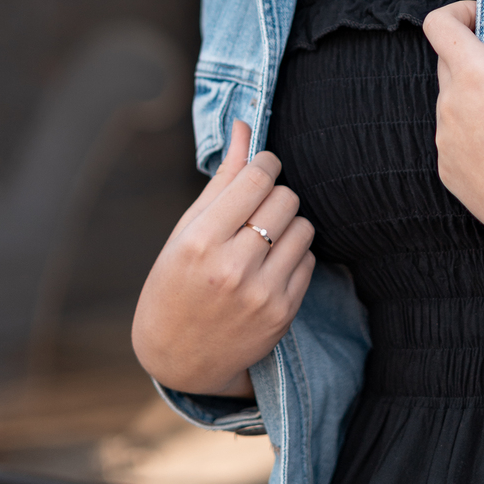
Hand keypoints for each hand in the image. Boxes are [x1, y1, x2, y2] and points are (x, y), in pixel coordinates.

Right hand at [131, 119, 315, 398]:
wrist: (178, 357)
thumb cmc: (175, 283)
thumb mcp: (186, 230)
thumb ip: (222, 179)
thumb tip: (244, 126)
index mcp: (200, 241)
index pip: (257, 178)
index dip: (265, 164)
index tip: (261, 169)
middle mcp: (232, 268)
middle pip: (286, 198)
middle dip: (276, 195)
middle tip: (257, 209)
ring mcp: (261, 293)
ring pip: (303, 227)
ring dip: (288, 225)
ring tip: (263, 239)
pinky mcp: (283, 313)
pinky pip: (309, 260)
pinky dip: (294, 256)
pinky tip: (268, 268)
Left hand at [422, 2, 483, 314]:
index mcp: (475, 77)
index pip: (439, 25)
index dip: (459, 13)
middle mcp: (449, 107)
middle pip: (448, 62)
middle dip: (477, 58)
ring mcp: (444, 143)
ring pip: (452, 101)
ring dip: (476, 97)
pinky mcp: (447, 172)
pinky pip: (453, 135)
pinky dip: (473, 131)